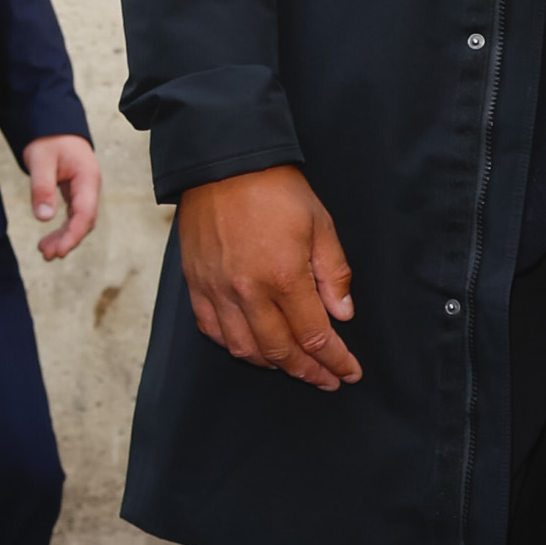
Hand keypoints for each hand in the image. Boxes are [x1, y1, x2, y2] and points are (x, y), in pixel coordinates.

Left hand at [23, 133, 101, 261]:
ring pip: (79, 220)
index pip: (85, 212)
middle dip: (68, 240)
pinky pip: (73, 215)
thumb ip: (42, 188)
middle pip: (85, 220)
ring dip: (64, 237)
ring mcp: (85, 190)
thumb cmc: (49, 139)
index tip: (59, 250)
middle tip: (48, 255)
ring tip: (44, 252)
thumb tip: (44, 218)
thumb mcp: (41, 160)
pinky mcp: (76, 192)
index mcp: (87, 177)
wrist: (53, 125)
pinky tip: (48, 240)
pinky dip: (62, 229)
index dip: (73, 234)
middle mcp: (90, 186)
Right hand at [177, 165, 359, 390]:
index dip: (335, 360)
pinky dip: (234, 346)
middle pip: (280, 351)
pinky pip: (213, 331)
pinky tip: (250, 347)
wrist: (223, 165)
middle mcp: (248, 292)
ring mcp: (218, 291)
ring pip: (244, 348)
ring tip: (291, 365)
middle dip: (307, 371)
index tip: (349, 372)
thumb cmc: (275, 190)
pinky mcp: (196, 285)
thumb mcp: (320, 225)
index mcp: (284, 277)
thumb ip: (333, 274)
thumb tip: (341, 314)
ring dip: (272, 363)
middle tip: (325, 379)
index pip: (314, 336)